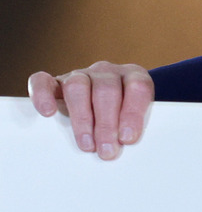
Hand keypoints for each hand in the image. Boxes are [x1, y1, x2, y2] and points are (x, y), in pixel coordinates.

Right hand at [27, 61, 153, 159]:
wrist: (108, 102)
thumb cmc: (124, 116)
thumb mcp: (135, 118)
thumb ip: (133, 127)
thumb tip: (125, 146)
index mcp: (132, 76)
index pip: (137, 86)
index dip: (133, 112)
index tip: (128, 138)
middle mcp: (107, 72)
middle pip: (106, 90)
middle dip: (107, 124)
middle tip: (107, 150)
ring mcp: (81, 75)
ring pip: (77, 86)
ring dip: (82, 118)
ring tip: (87, 145)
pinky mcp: (56, 83)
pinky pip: (43, 81)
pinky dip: (42, 95)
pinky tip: (48, 112)